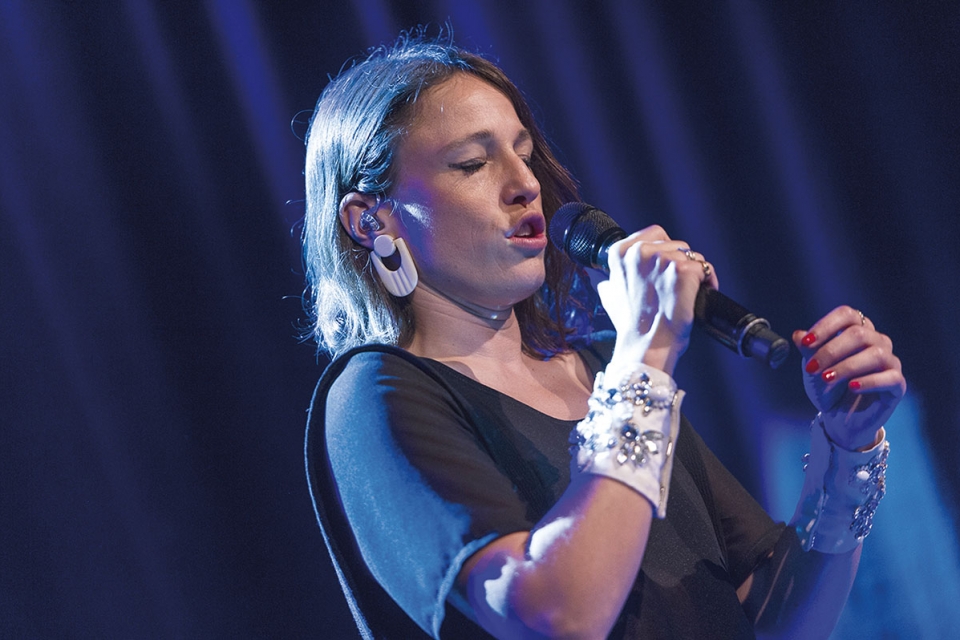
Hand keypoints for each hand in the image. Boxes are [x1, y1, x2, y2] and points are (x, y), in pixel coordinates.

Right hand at [597, 226, 718, 375]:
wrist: (647, 344)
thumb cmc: (631, 325)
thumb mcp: (610, 299)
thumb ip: (610, 283)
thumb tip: (608, 284)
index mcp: (620, 252)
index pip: (655, 233)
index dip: (665, 251)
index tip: (664, 272)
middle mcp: (641, 251)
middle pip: (676, 244)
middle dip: (680, 264)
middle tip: (674, 288)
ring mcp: (663, 260)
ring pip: (692, 256)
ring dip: (694, 273)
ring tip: (686, 293)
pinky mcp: (684, 271)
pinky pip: (705, 268)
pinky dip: (708, 281)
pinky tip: (700, 294)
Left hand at [792, 305, 905, 449]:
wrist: (838, 417)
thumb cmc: (827, 387)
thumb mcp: (813, 368)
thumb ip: (808, 351)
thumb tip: (798, 335)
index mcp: (857, 330)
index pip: (847, 315)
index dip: (826, 326)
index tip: (806, 343)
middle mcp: (877, 341)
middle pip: (859, 334)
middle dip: (831, 351)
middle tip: (812, 368)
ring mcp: (890, 361)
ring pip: (875, 354)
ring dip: (847, 366)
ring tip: (827, 378)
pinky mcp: (897, 384)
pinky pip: (890, 377)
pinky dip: (869, 381)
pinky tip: (852, 387)